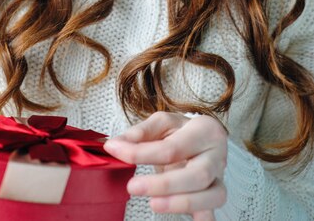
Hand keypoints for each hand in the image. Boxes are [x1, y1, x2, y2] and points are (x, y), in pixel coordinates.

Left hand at [103, 111, 226, 220]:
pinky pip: (213, 212)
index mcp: (203, 130)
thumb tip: (116, 145)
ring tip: (153, 205)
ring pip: (212, 195)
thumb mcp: (162, 123)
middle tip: (133, 187)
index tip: (116, 151)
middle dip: (164, 185)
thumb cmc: (180, 131)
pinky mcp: (215, 194)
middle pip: (197, 175)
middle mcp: (216, 154)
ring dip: (181, 204)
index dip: (141, 153)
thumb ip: (140, 132)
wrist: (202, 137)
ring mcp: (219, 176)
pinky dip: (203, 219)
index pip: (172, 147)